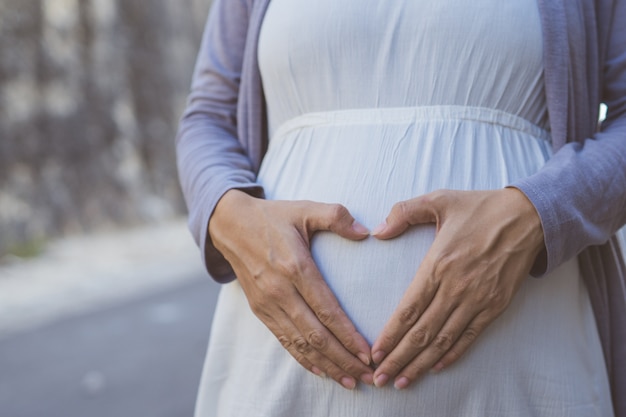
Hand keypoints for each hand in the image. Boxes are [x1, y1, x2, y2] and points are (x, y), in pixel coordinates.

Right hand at [209, 190, 373, 388]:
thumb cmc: (273, 217)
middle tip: (368, 375)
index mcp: (295, 266)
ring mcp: (267, 303)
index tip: (369, 352)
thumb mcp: (305, 208)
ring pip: (300, 343)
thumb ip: (337, 216)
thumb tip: (366, 232)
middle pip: (315, 334)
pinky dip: (303, 359)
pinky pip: (283, 340)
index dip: (348, 334)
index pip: (326, 309)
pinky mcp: (259, 310)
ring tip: (350, 381)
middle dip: (343, 359)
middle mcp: (279, 290)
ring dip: (326, 365)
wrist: (230, 225)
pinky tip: (321, 371)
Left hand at [370, 188, 544, 388]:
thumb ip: (404, 212)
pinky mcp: (495, 306)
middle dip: (398, 359)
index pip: (408, 309)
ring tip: (402, 381)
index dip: (390, 335)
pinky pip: (470, 336)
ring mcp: (477, 300)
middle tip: (379, 379)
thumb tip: (378, 230)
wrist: (529, 217)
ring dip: (421, 364)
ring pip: (443, 340)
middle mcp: (455, 288)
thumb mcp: (439, 200)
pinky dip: (453, 354)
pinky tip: (437, 367)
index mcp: (438, 265)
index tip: (374, 353)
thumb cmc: (480, 208)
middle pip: (422, 333)